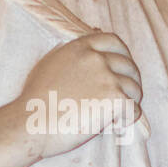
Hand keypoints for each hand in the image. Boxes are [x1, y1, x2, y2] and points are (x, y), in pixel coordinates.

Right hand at [17, 31, 142, 158]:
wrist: (32, 122)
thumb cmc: (35, 100)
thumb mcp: (51, 64)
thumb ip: (73, 56)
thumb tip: (92, 53)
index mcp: (81, 48)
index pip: (114, 41)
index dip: (123, 55)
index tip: (123, 68)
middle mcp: (96, 59)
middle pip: (129, 66)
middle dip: (130, 81)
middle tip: (122, 97)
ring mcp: (107, 78)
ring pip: (135, 89)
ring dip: (129, 102)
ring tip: (116, 115)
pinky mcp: (115, 100)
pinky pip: (134, 110)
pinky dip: (127, 119)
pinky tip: (114, 125)